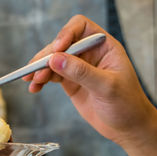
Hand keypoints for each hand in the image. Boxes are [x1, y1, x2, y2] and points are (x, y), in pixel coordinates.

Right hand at [23, 15, 156, 147]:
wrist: (127, 127)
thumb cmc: (126, 104)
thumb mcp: (106, 87)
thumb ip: (81, 72)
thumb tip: (55, 59)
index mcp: (104, 46)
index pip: (81, 28)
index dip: (66, 34)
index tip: (56, 49)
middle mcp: (89, 54)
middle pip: (61, 45)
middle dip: (46, 56)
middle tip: (35, 71)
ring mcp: (78, 68)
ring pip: (53, 61)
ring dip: (39, 69)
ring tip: (30, 80)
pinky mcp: (70, 82)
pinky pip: (51, 76)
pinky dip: (40, 81)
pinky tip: (34, 88)